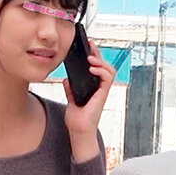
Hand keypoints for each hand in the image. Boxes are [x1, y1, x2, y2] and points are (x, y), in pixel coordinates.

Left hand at [63, 42, 114, 160]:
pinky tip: (92, 68)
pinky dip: (101, 71)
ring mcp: (102, 91)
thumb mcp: (71, 99)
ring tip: (91, 58)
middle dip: (98, 54)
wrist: (78, 130)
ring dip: (101, 62)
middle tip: (90, 45)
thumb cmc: (76, 118)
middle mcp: (100, 88)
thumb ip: (70, 89)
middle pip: (104, 66)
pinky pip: (107, 79)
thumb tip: (66, 79)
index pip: (97, 68)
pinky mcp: (102, 95)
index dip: (94, 56)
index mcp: (93, 87)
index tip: (87, 47)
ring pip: (109, 71)